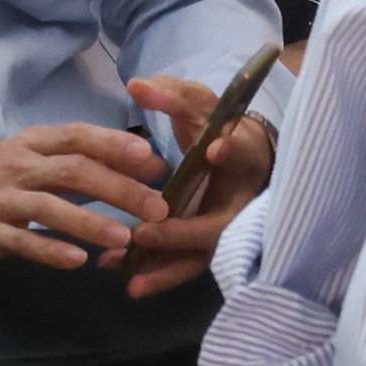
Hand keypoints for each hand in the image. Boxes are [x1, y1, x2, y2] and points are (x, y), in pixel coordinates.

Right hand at [0, 131, 165, 270]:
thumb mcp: (26, 157)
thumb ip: (71, 162)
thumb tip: (131, 165)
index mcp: (33, 144)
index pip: (79, 137)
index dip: (117, 145)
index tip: (153, 159)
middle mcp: (20, 166)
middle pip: (75, 170)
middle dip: (120, 188)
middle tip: (158, 207)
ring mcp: (1, 200)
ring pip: (52, 207)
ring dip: (92, 223)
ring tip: (126, 238)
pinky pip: (21, 241)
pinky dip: (50, 250)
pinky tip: (77, 262)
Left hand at [118, 76, 277, 299]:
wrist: (240, 156)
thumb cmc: (218, 127)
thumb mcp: (199, 106)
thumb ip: (171, 95)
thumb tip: (137, 86)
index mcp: (243, 155)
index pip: (243, 152)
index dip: (232, 152)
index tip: (214, 148)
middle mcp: (241, 199)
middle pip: (220, 224)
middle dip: (184, 232)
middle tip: (147, 231)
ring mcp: (226, 229)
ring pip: (201, 257)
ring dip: (166, 269)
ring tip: (132, 280)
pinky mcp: (207, 246)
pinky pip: (183, 266)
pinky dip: (155, 274)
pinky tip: (122, 276)